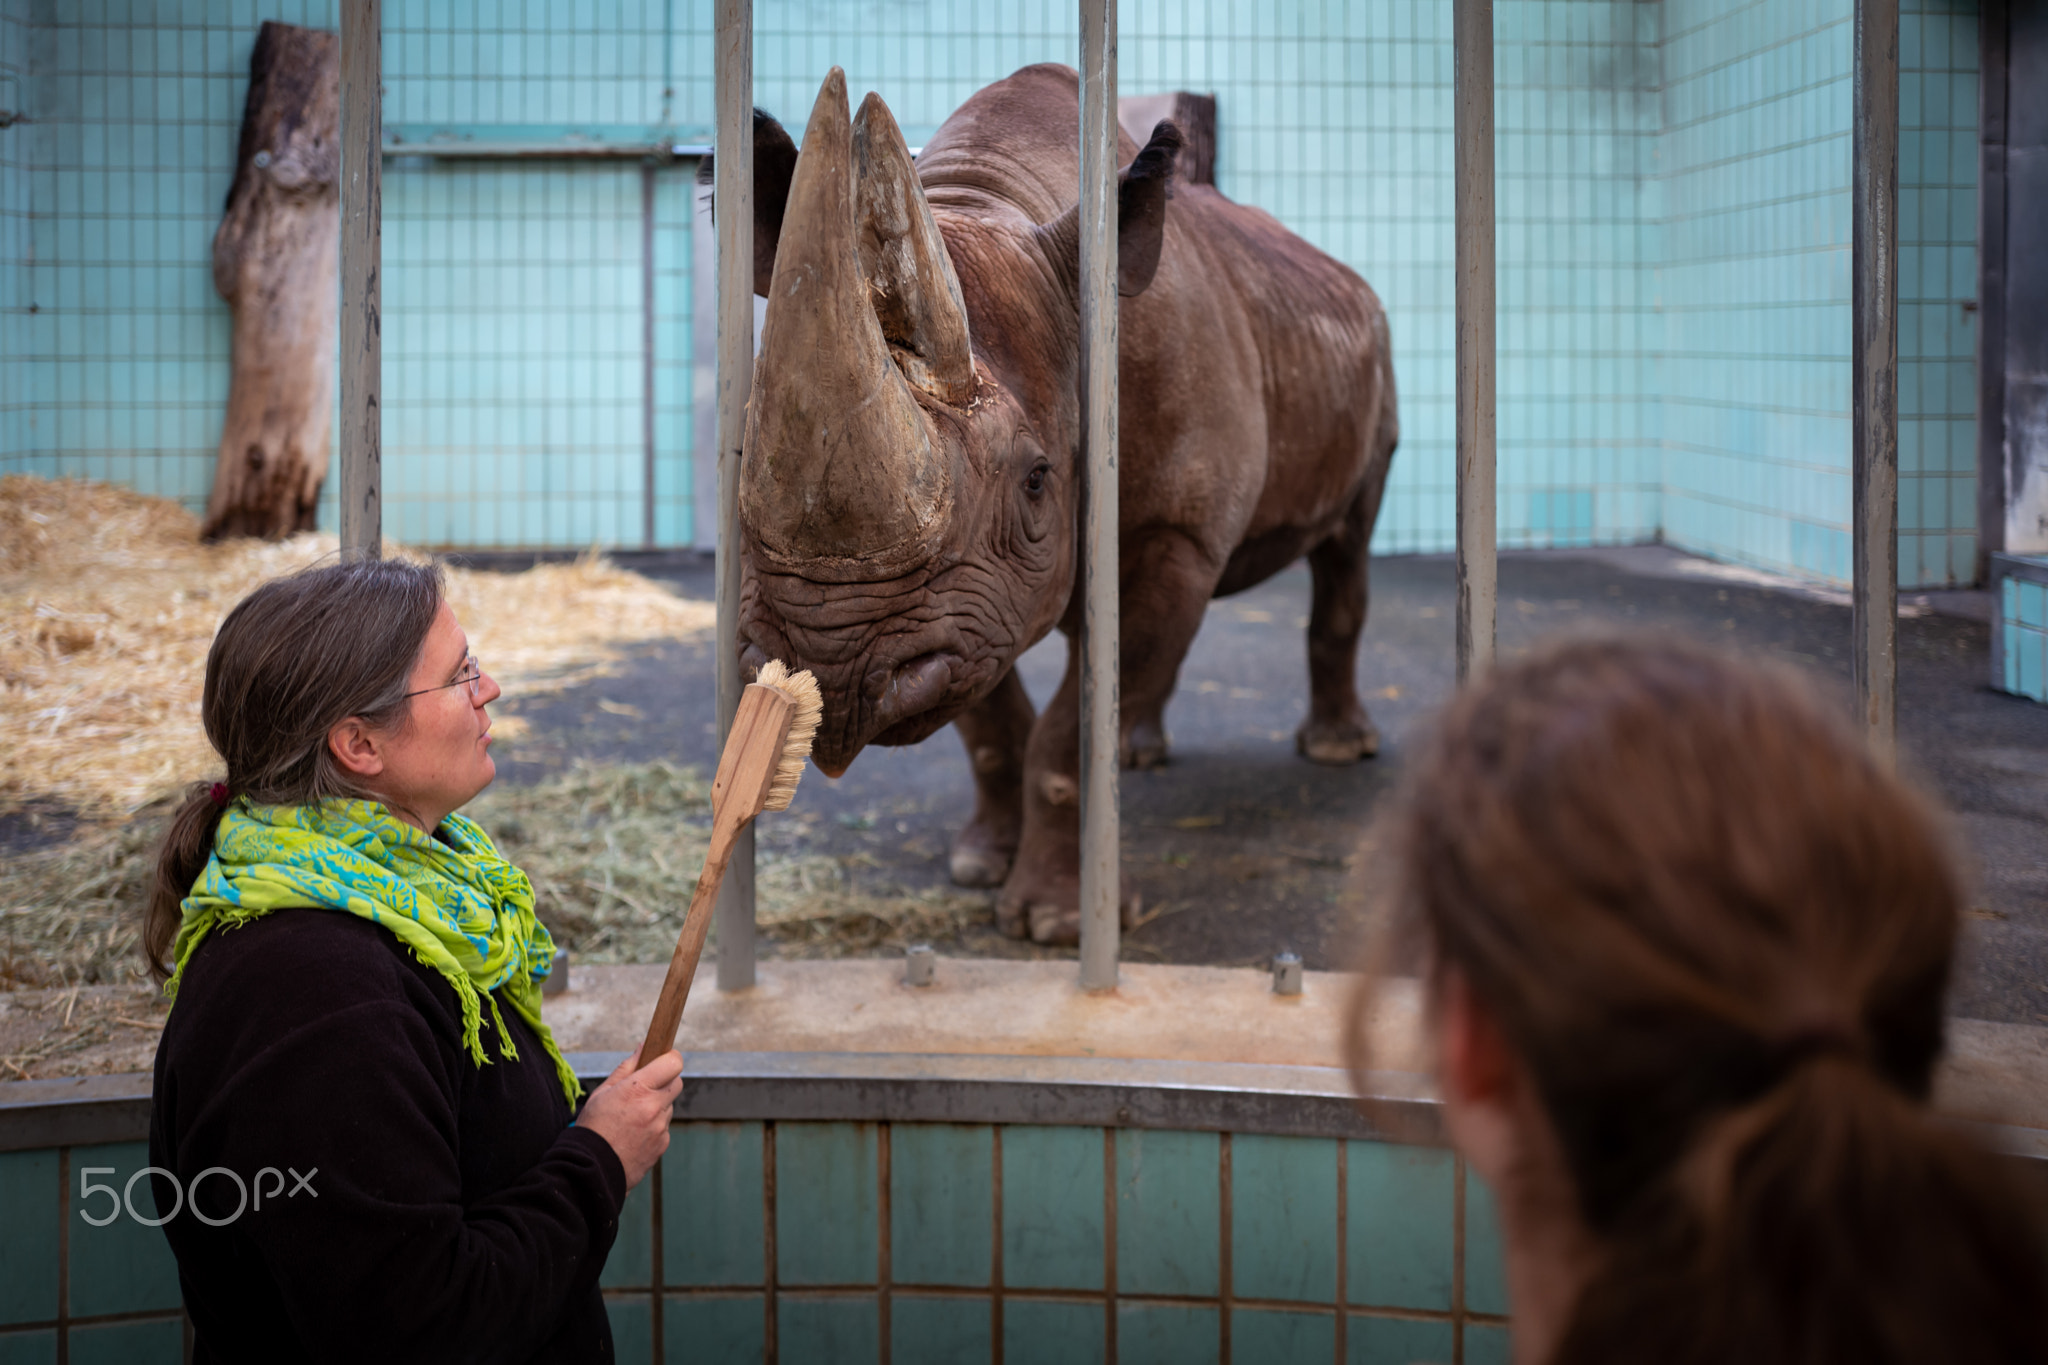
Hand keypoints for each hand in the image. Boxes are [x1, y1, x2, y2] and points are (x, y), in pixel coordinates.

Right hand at [577, 1050, 682, 1189]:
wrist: (591, 1169)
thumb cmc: (593, 1127)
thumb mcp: (602, 1092)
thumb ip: (626, 1068)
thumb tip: (643, 1048)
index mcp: (639, 1090)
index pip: (674, 1063)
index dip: (670, 1059)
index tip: (662, 1060)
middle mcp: (654, 1108)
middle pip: (676, 1083)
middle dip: (665, 1082)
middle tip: (645, 1089)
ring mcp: (660, 1128)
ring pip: (668, 1107)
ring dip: (657, 1107)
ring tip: (631, 1118)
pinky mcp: (662, 1145)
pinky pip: (663, 1128)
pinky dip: (653, 1128)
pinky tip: (633, 1135)